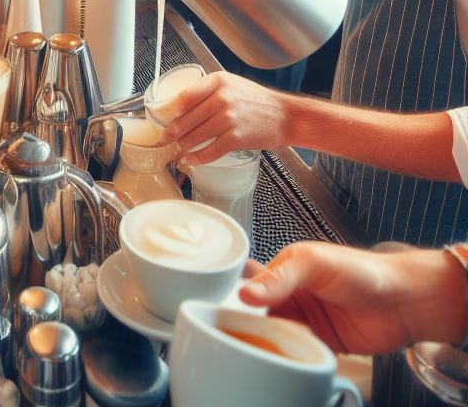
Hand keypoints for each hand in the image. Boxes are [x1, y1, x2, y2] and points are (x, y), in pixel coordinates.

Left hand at [160, 71, 291, 162]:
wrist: (286, 116)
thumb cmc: (256, 100)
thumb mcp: (230, 83)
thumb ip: (207, 90)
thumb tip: (178, 103)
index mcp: (217, 81)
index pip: (183, 97)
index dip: (167, 110)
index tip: (160, 117)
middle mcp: (222, 98)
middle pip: (185, 119)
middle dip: (172, 132)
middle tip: (166, 137)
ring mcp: (229, 118)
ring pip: (194, 137)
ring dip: (183, 146)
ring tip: (179, 149)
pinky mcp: (237, 138)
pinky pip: (209, 151)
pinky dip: (197, 158)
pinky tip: (191, 159)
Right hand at [238, 243, 467, 354]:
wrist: (406, 303)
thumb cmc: (364, 271)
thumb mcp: (315, 264)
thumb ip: (280, 278)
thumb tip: (246, 292)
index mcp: (285, 268)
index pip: (250, 281)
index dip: (235, 293)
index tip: (218, 307)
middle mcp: (292, 295)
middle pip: (259, 314)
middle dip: (251, 326)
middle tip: (240, 336)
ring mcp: (306, 321)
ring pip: (276, 336)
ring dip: (273, 344)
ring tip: (267, 350)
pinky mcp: (321, 344)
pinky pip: (297, 355)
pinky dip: (292, 359)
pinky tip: (290, 360)